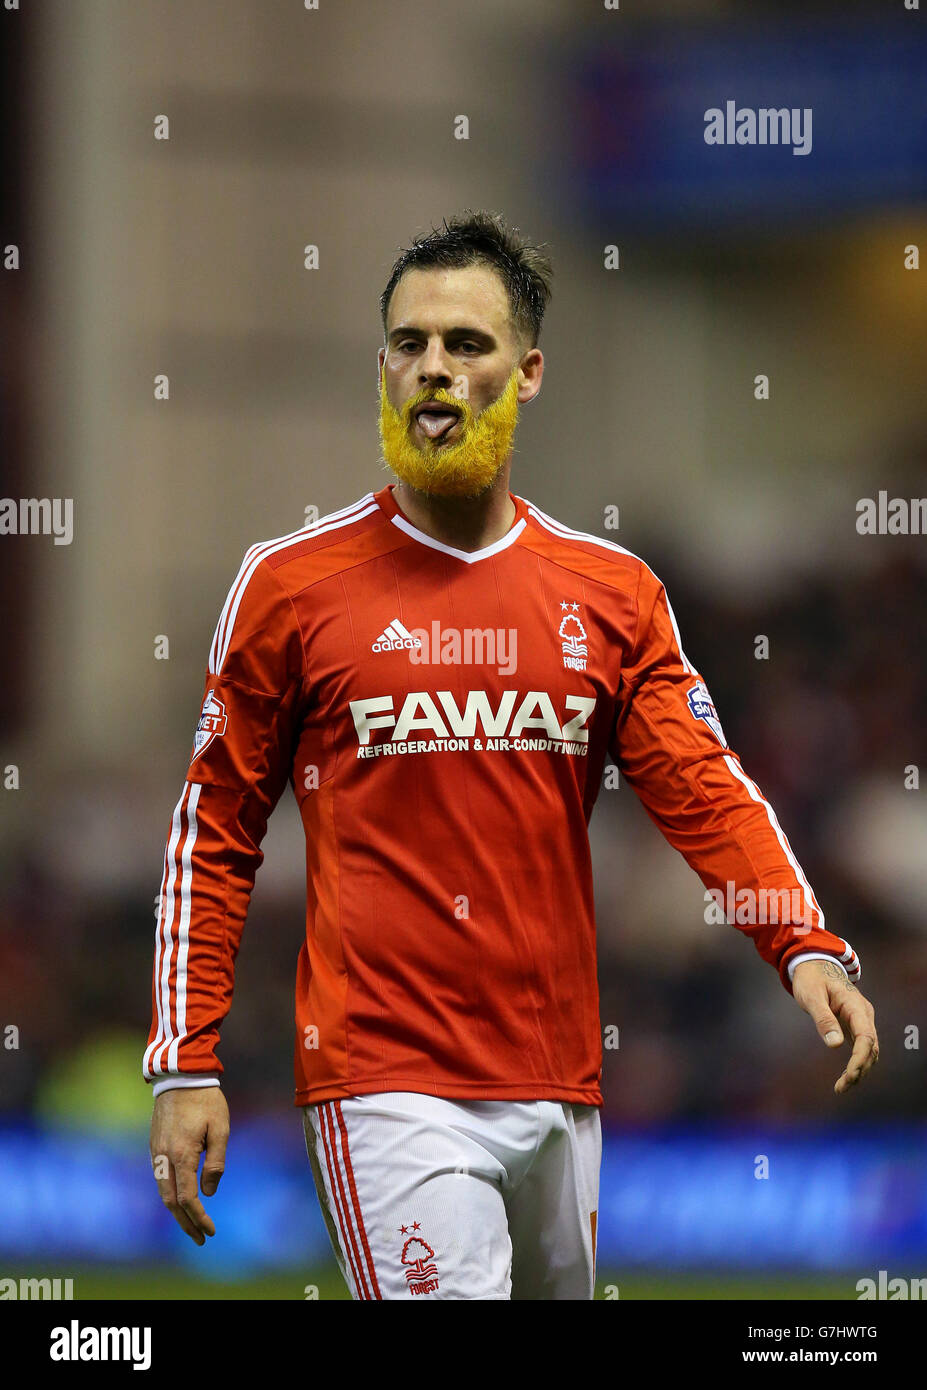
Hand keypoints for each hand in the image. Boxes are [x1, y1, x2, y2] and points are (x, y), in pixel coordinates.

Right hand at [150, 1087, 228, 1244]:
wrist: (180, 1076)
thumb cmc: (206, 1100)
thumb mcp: (221, 1128)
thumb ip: (216, 1162)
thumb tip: (209, 1192)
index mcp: (182, 1154)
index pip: (187, 1198)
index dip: (198, 1218)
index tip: (211, 1231)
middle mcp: (164, 1157)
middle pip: (170, 1202)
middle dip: (185, 1223)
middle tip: (200, 1238)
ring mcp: (156, 1152)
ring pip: (162, 1192)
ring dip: (175, 1212)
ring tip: (191, 1225)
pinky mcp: (154, 1146)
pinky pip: (159, 1178)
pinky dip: (169, 1195)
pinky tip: (181, 1200)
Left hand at [791, 959, 878, 1094]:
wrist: (814, 965)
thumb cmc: (811, 979)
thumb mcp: (811, 996)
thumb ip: (823, 1019)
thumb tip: (835, 1045)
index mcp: (855, 1005)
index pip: (866, 1037)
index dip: (860, 1058)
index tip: (850, 1075)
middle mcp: (863, 1014)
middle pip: (871, 1047)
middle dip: (859, 1070)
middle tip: (841, 1087)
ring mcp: (861, 1019)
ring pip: (869, 1050)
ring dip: (859, 1070)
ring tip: (841, 1087)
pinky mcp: (856, 1025)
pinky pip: (862, 1047)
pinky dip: (857, 1063)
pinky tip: (846, 1077)